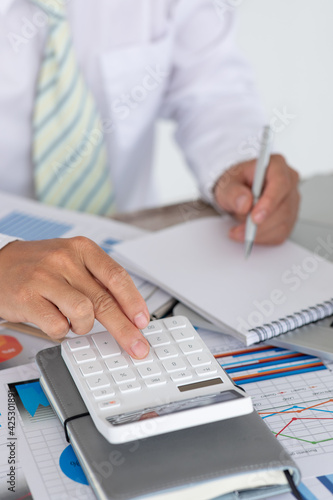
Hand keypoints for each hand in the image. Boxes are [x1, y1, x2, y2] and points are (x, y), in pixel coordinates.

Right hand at [0, 237, 149, 357]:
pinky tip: (56, 321)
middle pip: (104, 300)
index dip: (134, 302)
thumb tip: (127, 309)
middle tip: (136, 345)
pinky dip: (62, 331)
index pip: (117, 276)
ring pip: (84, 313)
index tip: (143, 320)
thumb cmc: (39, 265)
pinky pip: (58, 326)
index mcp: (82, 249)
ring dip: (84, 326)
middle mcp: (65, 260)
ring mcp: (46, 278)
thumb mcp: (72, 261)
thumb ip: (98, 281)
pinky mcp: (28, 298)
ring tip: (75, 322)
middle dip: (124, 328)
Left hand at [213, 154, 299, 244]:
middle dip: (260, 224)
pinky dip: (263, 237)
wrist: (236, 191)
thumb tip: (244, 203)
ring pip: (283, 223)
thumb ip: (233, 192)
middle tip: (239, 230)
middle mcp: (289, 181)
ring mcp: (291, 200)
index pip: (280, 183)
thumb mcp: (226, 183)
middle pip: (283, 207)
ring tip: (239, 231)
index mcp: (276, 165)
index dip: (269, 202)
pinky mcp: (290, 216)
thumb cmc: (235, 182)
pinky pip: (281, 232)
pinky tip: (249, 234)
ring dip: (260, 233)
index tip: (255, 217)